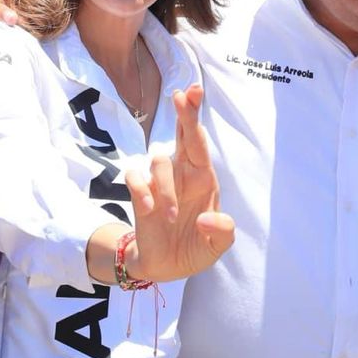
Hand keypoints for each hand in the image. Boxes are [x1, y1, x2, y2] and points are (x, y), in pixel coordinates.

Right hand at [124, 85, 234, 283]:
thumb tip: (207, 217)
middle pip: (182, 134)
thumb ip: (222, 232)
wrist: (166, 265)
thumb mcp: (216, 246)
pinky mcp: (139, 192)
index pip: (199, 141)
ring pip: (159, 160)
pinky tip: (150, 209)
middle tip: (181, 95)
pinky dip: (142, 192)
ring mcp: (158, 180)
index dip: (195, 116)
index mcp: (202, 177)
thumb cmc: (195, 246)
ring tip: (172, 217)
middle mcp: (181, 172)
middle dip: (184, 114)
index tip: (194, 92)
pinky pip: (135, 178)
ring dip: (167, 189)